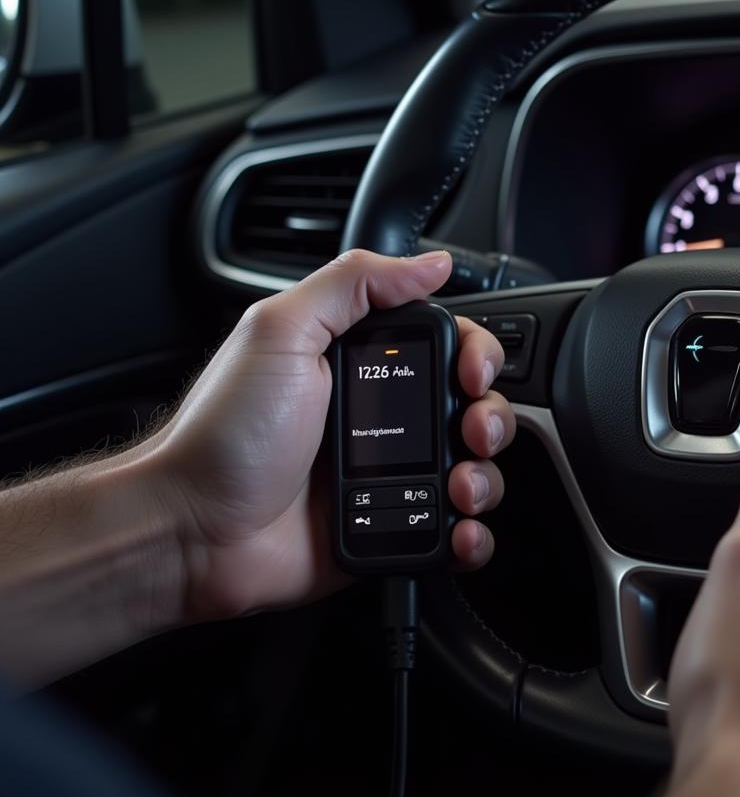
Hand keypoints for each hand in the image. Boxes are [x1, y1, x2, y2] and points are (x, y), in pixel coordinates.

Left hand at [150, 249, 514, 621]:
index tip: (471, 374)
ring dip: (486, 476)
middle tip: (471, 432)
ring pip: (474, 469)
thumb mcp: (282, 332)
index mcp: (361, 365)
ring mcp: (389, 477)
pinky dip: (472, 533)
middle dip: (491, 418)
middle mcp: (382, 418)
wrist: (190, 530)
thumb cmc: (224, 433)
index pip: (447, 346)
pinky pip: (452, 531)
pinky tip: (460, 529)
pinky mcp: (390, 528)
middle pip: (473, 408)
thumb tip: (430, 262)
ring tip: (459, 488)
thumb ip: (353, 285)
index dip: (476, 355)